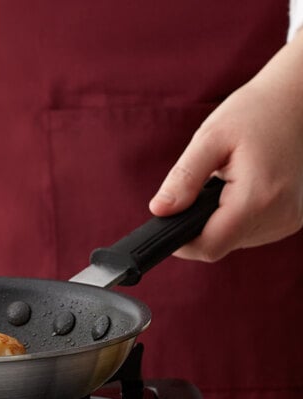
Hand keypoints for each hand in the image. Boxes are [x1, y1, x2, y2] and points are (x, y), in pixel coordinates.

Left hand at [149, 31, 302, 261]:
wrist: (298, 101)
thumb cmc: (253, 113)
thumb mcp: (209, 139)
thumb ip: (183, 179)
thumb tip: (159, 211)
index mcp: (258, 198)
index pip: (209, 246)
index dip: (181, 242)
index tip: (166, 224)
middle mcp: (279, 216)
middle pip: (219, 246)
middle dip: (197, 226)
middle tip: (195, 192)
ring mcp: (289, 220)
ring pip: (233, 242)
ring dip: (216, 222)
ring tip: (221, 185)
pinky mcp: (290, 220)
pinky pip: (249, 233)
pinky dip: (234, 219)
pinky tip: (237, 191)